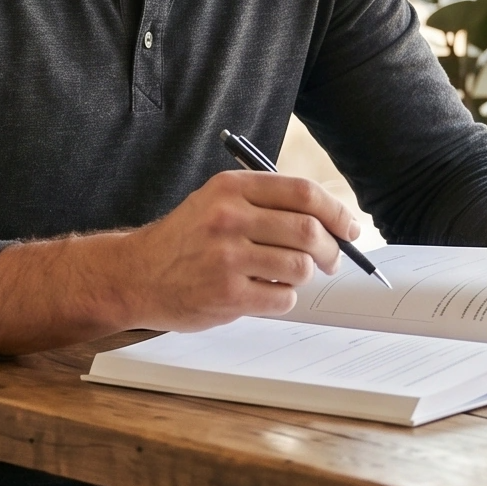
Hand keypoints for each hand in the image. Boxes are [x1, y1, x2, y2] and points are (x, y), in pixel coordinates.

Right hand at [117, 170, 362, 328]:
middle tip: (332, 259)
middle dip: (331, 249)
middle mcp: (229, 218)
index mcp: (231, 188)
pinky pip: (283, 297)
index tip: (349, 227)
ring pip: (300, 267)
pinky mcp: (227, 294)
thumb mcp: (217, 202)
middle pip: (308, 231)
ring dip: (303, 275)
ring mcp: (227, 257)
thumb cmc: (185, 240)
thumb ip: (266, 204)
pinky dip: (283, 297)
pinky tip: (263, 292)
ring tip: (284, 275)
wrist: (137, 275)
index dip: (336, 212)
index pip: (302, 193)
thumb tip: (329, 222)